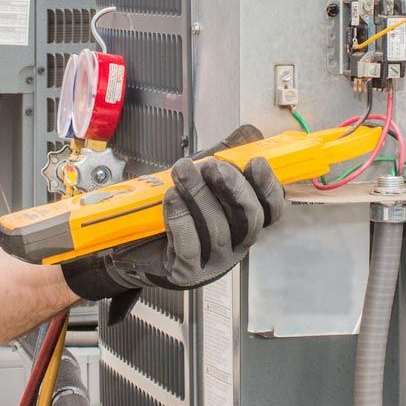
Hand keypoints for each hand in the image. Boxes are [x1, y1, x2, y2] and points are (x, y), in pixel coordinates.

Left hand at [62, 125, 285, 305]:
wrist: (134, 245)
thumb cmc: (174, 211)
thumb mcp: (202, 181)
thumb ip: (225, 158)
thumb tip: (248, 133)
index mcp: (244, 222)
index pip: (271, 209)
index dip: (268, 186)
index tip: (255, 161)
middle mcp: (235, 245)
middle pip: (250, 219)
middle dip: (233, 188)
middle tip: (213, 166)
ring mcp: (213, 262)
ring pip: (218, 231)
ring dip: (199, 196)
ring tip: (183, 173)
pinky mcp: (186, 272)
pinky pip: (189, 246)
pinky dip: (180, 219)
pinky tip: (171, 199)